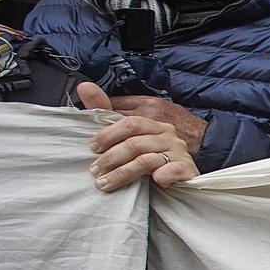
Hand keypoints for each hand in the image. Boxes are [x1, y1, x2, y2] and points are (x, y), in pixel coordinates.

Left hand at [82, 82, 198, 189]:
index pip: (130, 124)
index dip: (108, 136)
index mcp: (153, 122)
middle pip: (134, 143)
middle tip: (94, 171)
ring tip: (104, 184)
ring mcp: (178, 151)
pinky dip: (160, 177)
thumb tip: (84, 86)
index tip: (93, 148)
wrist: (184, 171)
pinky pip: (170, 171)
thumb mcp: (130, 131)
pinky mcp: (185, 168)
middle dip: (111, 158)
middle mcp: (167, 133)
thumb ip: (107, 110)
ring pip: (145, 160)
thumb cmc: (151, 151)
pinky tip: (151, 183)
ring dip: (121, 174)